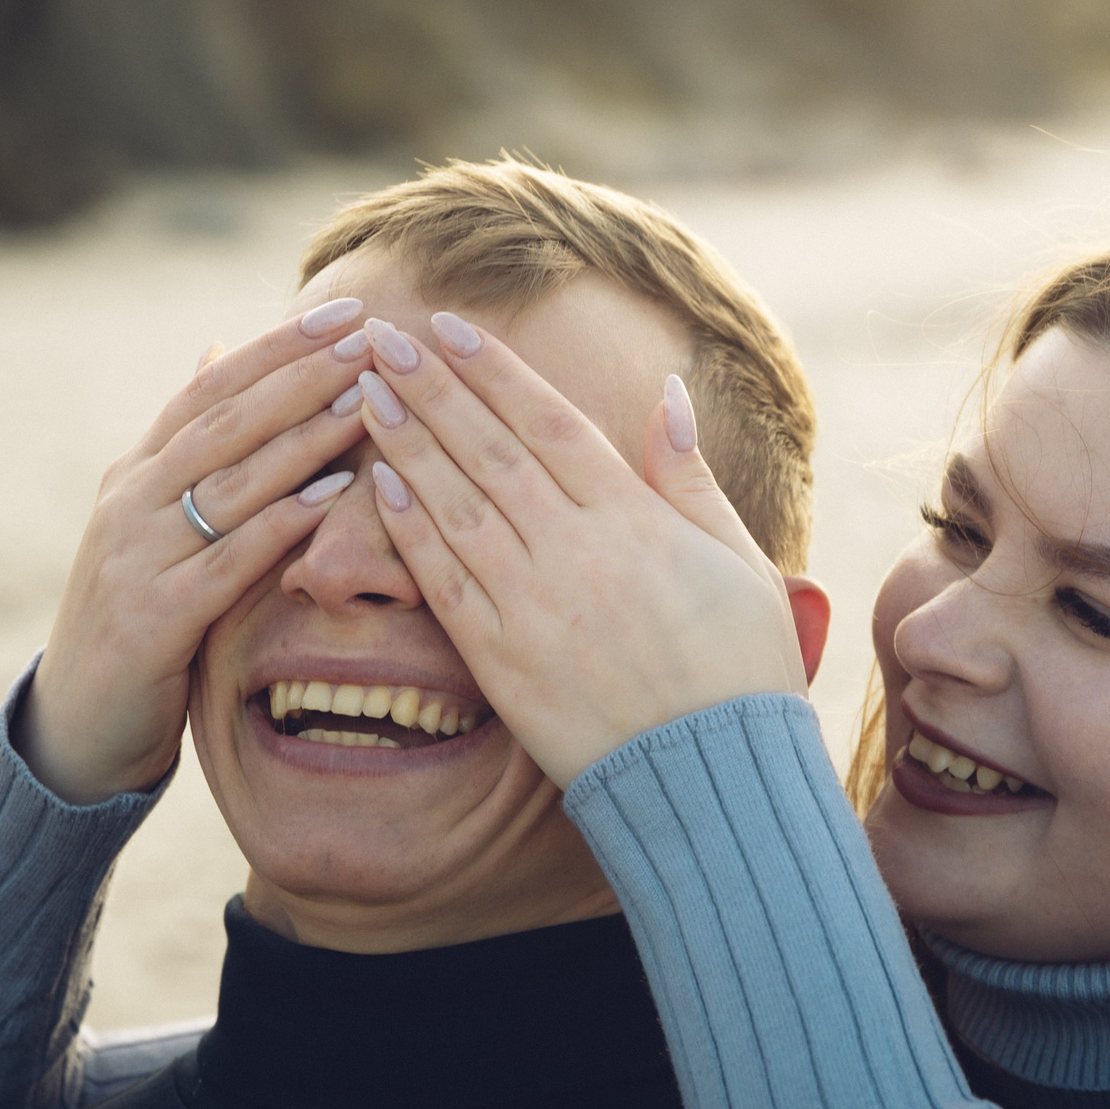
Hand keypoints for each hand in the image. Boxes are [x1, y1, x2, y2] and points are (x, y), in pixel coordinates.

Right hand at [19, 299, 373, 802]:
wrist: (78, 722)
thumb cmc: (136, 617)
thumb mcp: (153, 520)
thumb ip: (187, 444)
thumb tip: (215, 349)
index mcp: (137, 472)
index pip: (210, 389)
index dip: (276, 348)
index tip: (343, 312)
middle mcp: (131, 501)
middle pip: (224, 421)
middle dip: (299, 374)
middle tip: (366, 336)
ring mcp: (138, 555)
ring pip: (230, 481)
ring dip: (301, 436)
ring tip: (363, 397)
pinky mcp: (155, 616)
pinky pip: (229, 559)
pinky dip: (282, 523)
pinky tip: (333, 497)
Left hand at [347, 313, 821, 786]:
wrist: (712, 781)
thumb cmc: (741, 669)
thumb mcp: (739, 561)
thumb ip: (690, 477)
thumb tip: (666, 394)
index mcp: (635, 521)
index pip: (549, 423)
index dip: (494, 371)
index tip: (449, 327)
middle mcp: (575, 553)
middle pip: (488, 451)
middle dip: (432, 389)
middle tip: (381, 339)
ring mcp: (532, 608)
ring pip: (455, 507)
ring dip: (406, 445)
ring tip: (368, 395)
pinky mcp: (502, 663)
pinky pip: (443, 582)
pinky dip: (410, 530)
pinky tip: (379, 487)